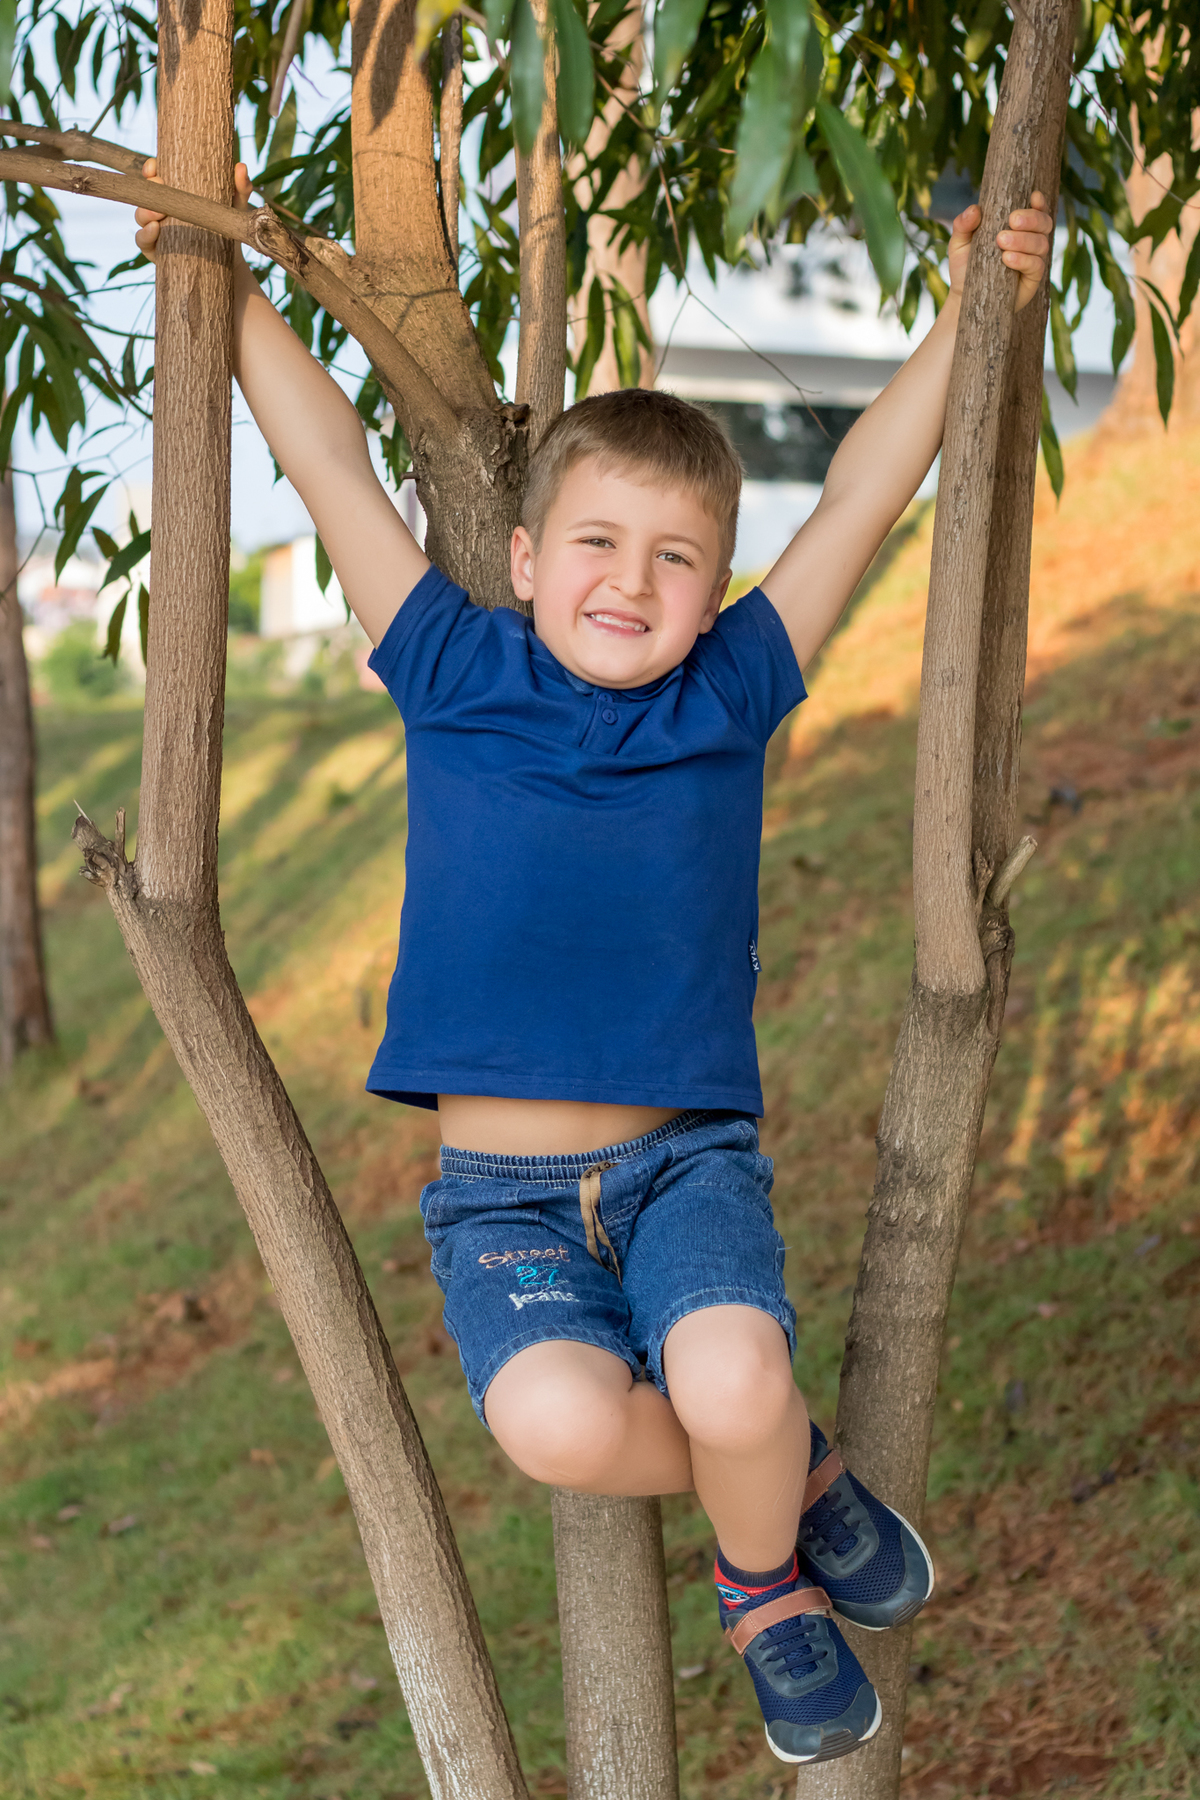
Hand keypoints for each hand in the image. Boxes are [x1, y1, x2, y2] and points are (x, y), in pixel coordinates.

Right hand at [134, 158, 253, 260]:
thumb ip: (240, 188)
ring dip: (145, 212)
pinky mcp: (156, 250)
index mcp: (176, 193)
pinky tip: (154, 229)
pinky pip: (142, 241)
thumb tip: (241, 166)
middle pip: (147, 194)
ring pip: (141, 215)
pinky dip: (145, 234)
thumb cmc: (228, 226)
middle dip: (150, 189)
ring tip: (158, 214)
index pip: (156, 176)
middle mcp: (163, 208)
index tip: (154, 167)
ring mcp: (157, 229)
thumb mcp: (235, 206)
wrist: (230, 261)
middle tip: (160, 186)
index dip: (151, 169)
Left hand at [947, 191, 1053, 312]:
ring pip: (1041, 243)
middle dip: (1031, 219)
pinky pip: (1036, 266)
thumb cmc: (965, 267)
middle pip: (1044, 223)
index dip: (1039, 202)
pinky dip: (1023, 260)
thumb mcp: (959, 244)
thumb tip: (974, 209)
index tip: (1033, 196)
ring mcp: (1033, 260)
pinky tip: (1008, 259)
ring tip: (1002, 241)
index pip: (1037, 210)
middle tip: (1012, 221)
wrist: (963, 298)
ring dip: (1024, 240)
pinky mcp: (1032, 280)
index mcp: (1017, 227)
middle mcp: (1029, 241)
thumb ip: (963, 225)